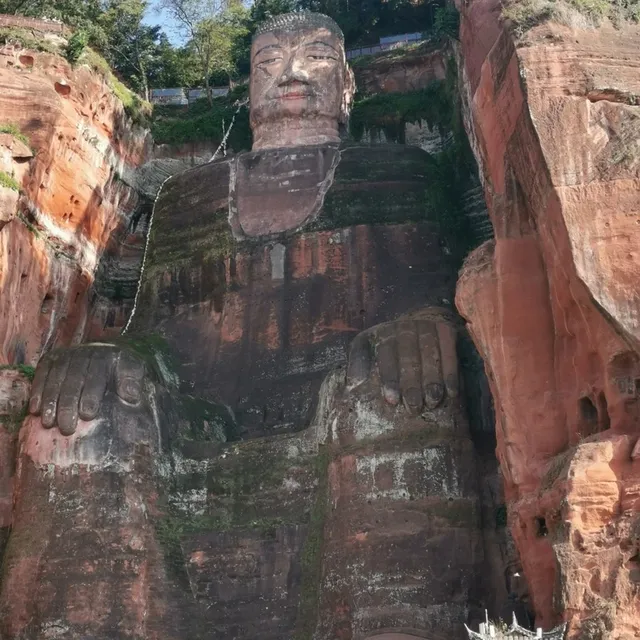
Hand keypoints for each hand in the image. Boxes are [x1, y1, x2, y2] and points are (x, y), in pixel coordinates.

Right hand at [28, 343, 145, 435]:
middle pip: (73, 380)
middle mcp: (84, 353)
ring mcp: (66, 355)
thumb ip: (133, 381)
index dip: (91, 396)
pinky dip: (37, 392)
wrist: (109, 350)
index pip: (96, 377)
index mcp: (106, 357)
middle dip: (68, 405)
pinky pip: (42, 374)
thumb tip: (131, 397)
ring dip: (50, 401)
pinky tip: (34, 409)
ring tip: (48, 423)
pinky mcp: (51, 358)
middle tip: (66, 428)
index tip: (88, 415)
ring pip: (56, 378)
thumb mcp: (134, 370)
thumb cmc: (122, 369)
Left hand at [346, 308, 459, 413]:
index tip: (392, 400)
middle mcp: (407, 327)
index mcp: (385, 332)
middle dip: (412, 384)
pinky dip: (451, 373)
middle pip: (410, 357)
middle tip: (414, 407)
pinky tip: (451, 392)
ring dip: (432, 381)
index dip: (390, 378)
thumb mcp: (366, 345)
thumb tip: (353, 383)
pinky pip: (450, 353)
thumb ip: (358, 361)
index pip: (387, 354)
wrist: (416, 321)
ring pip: (431, 356)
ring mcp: (428, 327)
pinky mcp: (446, 331)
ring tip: (432, 402)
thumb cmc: (387, 342)